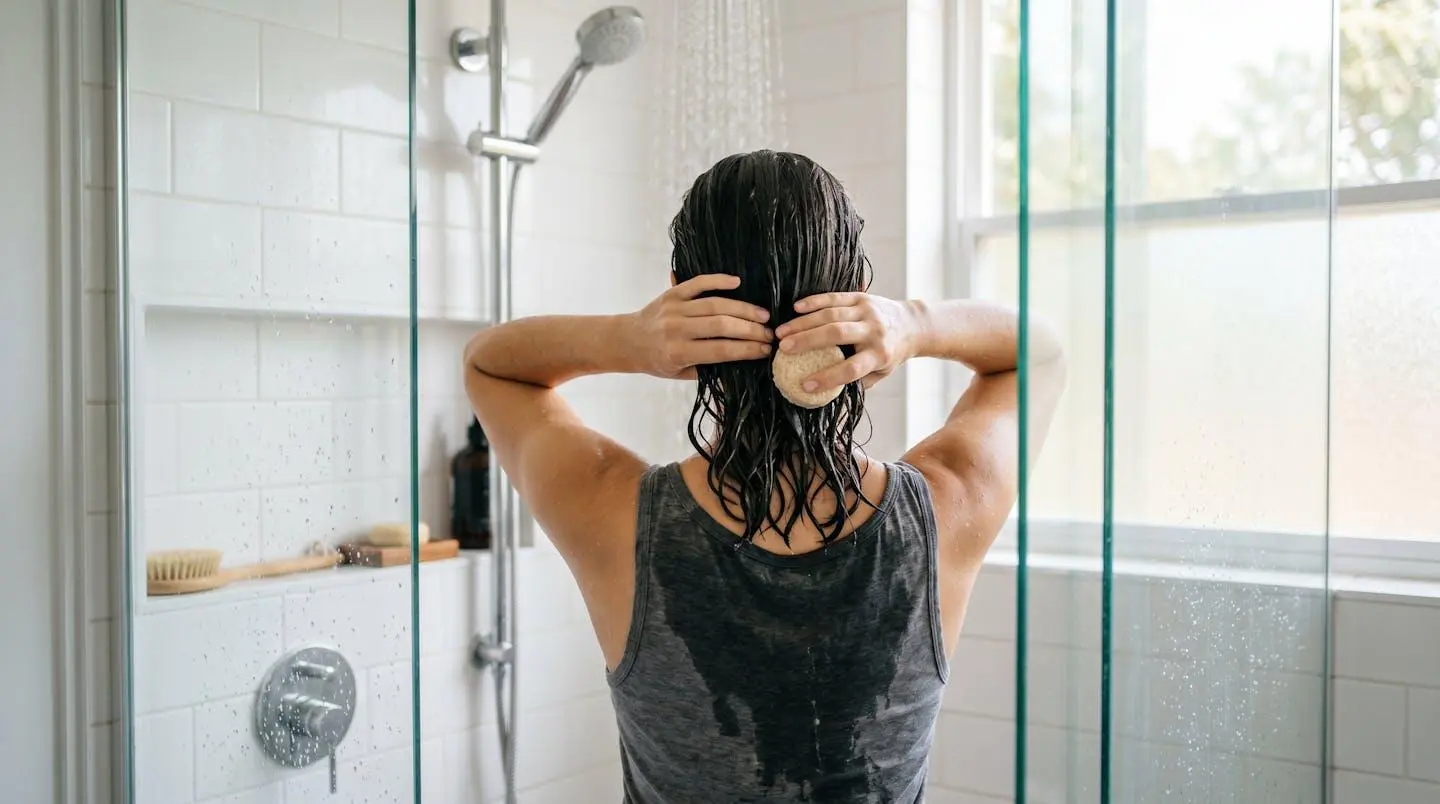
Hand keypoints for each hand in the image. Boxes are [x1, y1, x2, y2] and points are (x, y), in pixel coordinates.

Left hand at [627, 274, 773, 379]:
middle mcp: (676, 329)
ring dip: (743, 308)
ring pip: (715, 305)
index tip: (765, 351)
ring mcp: (674, 308)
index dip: (746, 350)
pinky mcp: (672, 293)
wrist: (627, 340)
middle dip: (750, 330)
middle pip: (721, 325)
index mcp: (678, 352)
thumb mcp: (680, 374)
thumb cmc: (656, 360)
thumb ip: (708, 371)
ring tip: (763, 315)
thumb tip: (742, 368)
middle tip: (770, 333)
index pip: (720, 350)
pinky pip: (698, 283)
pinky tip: (737, 282)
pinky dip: (718, 280)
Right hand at [773, 293, 917, 391]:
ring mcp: (867, 311)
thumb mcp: (882, 372)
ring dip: (803, 323)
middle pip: (836, 334)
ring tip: (782, 332)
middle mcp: (874, 331)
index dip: (828, 378)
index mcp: (879, 355)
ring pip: (831, 314)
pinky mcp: (861, 297)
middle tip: (783, 349)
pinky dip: (814, 302)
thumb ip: (859, 382)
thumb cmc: (892, 353)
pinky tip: (796, 308)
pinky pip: (834, 297)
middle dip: (807, 341)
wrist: (913, 324)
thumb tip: (828, 395)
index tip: (805, 385)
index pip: (851, 368)